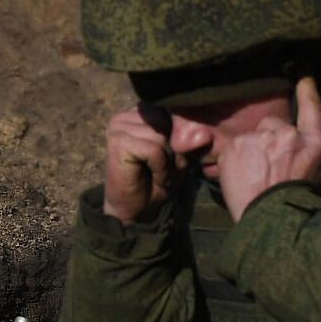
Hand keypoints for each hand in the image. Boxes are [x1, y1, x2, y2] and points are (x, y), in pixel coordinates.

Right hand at [101, 105, 180, 225]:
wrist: (137, 210)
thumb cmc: (157, 179)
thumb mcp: (179, 154)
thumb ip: (187, 137)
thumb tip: (202, 132)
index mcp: (139, 112)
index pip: (171, 111)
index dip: (179, 138)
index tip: (171, 159)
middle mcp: (126, 115)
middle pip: (167, 122)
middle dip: (174, 149)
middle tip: (165, 169)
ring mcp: (118, 127)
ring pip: (162, 136)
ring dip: (168, 161)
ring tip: (160, 174)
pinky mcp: (117, 142)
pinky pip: (154, 149)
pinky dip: (161, 168)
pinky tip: (155, 177)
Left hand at [216, 76, 320, 222]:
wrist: (271, 224)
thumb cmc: (298, 198)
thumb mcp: (320, 170)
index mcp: (313, 141)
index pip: (311, 104)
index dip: (305, 82)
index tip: (300, 64)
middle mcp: (288, 135)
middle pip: (274, 123)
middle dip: (270, 138)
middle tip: (270, 166)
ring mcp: (260, 139)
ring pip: (253, 136)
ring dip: (252, 149)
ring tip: (256, 174)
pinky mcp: (235, 147)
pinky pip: (235, 146)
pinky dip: (235, 158)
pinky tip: (242, 176)